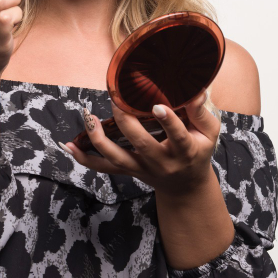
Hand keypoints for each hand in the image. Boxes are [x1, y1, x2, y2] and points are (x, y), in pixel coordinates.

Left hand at [63, 93, 221, 197]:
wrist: (186, 186)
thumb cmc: (198, 152)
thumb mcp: (209, 134)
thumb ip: (202, 113)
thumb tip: (195, 90)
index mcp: (184, 151)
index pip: (177, 136)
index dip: (167, 122)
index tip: (157, 106)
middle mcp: (161, 162)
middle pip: (140, 144)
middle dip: (126, 122)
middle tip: (116, 100)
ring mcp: (141, 168)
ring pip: (117, 158)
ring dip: (98, 139)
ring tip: (89, 118)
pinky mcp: (128, 171)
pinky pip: (103, 167)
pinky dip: (84, 159)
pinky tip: (68, 146)